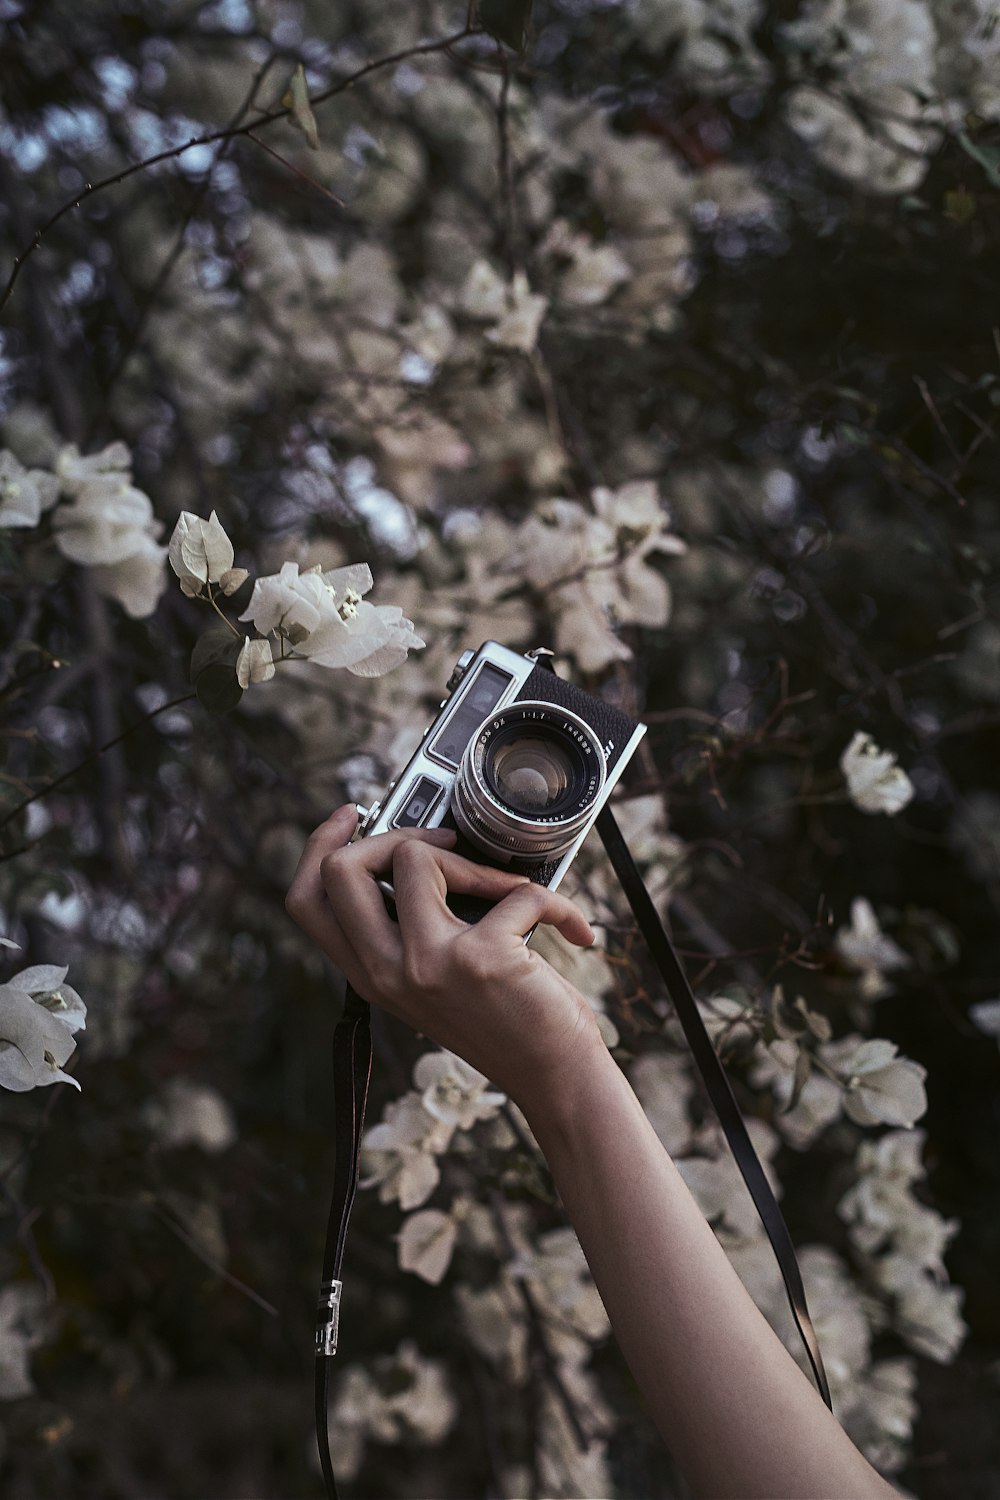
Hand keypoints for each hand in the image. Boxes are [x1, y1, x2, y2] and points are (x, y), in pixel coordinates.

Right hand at [285, 804, 605, 1110]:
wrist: (555, 1078)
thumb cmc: (508, 1025)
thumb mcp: (433, 983)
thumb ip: (408, 933)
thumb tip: (416, 855)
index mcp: (371, 975)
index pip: (307, 902)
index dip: (318, 846)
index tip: (351, 814)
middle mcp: (387, 972)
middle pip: (340, 870)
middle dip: (393, 833)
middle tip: (444, 842)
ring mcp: (428, 964)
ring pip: (413, 857)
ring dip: (474, 860)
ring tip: (511, 890)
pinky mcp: (481, 958)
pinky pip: (514, 889)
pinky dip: (554, 901)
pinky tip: (573, 928)